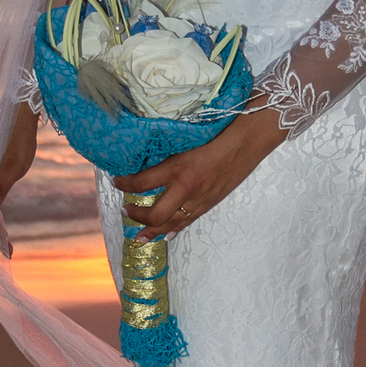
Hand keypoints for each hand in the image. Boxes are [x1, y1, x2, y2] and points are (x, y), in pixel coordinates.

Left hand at [113, 106, 285, 240]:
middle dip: (136, 216)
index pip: (141, 182)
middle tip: (125, 211)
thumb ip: (169, 150)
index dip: (124, 184)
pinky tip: (167, 235)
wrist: (249, 139)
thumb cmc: (219, 131)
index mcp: (177, 167)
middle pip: (154, 214)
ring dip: (152, 230)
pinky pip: (189, 221)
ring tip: (139, 235)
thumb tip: (149, 156)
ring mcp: (200, 199)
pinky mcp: (211, 203)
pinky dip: (175, 229)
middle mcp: (186, 188)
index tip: (116, 181)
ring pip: (171, 223)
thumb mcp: (187, 139)